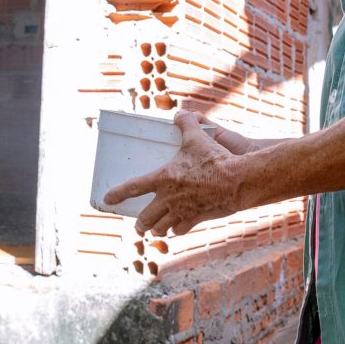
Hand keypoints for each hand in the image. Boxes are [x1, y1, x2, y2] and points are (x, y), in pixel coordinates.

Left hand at [103, 111, 241, 236]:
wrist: (237, 181)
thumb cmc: (215, 159)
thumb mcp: (198, 137)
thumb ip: (186, 124)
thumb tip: (179, 114)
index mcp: (163, 178)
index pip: (133, 187)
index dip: (117, 194)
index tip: (107, 199)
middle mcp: (169, 198)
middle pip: (146, 217)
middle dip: (140, 222)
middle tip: (138, 223)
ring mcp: (182, 211)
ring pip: (161, 227)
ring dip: (157, 228)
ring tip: (155, 228)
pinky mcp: (196, 219)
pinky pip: (180, 229)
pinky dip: (177, 229)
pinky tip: (177, 227)